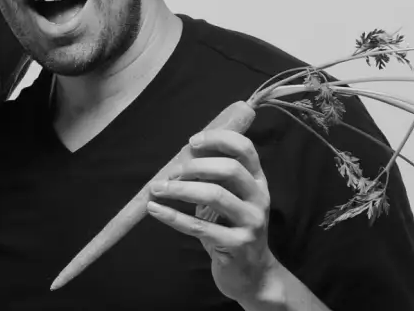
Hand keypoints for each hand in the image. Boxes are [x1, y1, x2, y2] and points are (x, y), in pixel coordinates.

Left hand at [147, 129, 294, 307]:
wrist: (252, 274)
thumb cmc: (232, 229)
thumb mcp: (229, 200)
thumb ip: (214, 178)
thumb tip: (180, 156)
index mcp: (258, 181)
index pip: (245, 149)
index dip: (218, 140)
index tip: (192, 141)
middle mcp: (259, 199)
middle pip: (230, 169)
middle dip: (196, 166)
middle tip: (171, 172)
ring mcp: (251, 223)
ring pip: (215, 195)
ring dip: (180, 189)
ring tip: (156, 188)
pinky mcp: (237, 245)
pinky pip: (200, 227)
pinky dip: (173, 216)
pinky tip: (155, 209)